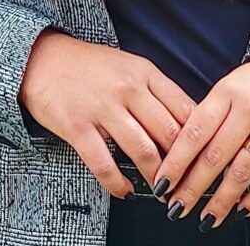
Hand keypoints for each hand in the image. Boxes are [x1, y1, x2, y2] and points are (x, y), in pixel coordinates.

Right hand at [19, 30, 195, 198]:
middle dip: (183, 164)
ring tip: (163, 191)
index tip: (206, 159)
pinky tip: (125, 190)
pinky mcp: (77, 126)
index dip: (200, 139)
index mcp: (145, 72)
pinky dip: (118, 183)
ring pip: (142, 150)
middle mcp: (127, 87)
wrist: (43, 58)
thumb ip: (156, 92)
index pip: (185, 108)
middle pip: (169, 132)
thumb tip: (188, 124)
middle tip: (189, 183)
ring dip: (157, 177)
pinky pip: (104, 163)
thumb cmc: (90, 66)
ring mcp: (102, 107)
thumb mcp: (129, 67)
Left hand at [151, 58, 249, 228]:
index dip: (176, 162)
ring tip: (207, 217)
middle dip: (193, 187)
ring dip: (222, 200)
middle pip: (216, 156)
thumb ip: (207, 118)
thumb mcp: (227, 89)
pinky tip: (241, 210)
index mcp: (227, 91)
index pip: (195, 132)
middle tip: (178, 208)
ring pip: (242, 171)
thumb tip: (180, 160)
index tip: (162, 185)